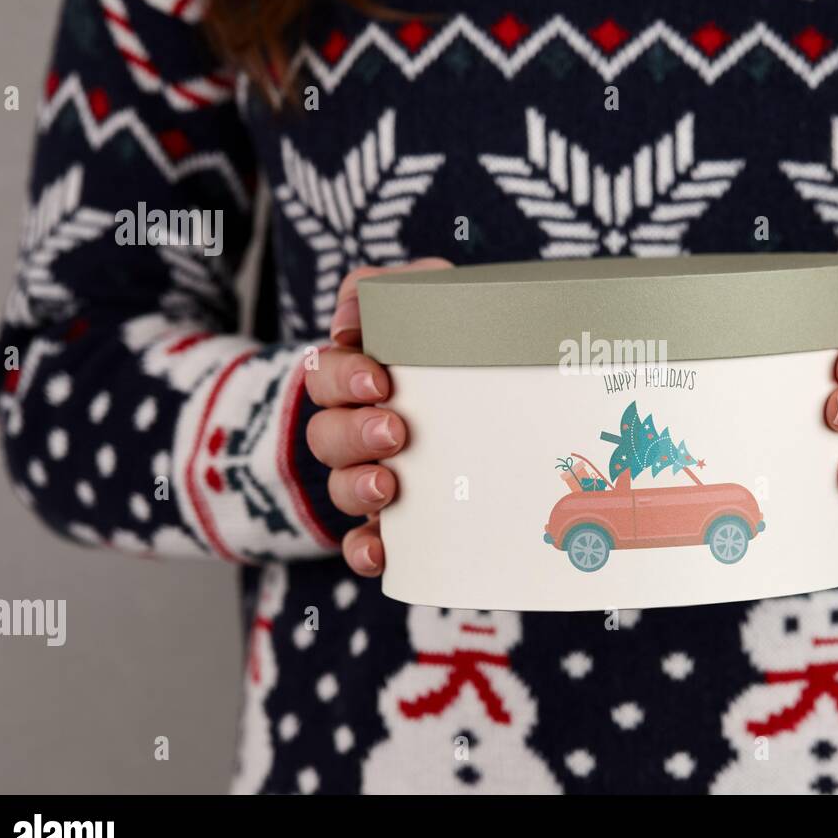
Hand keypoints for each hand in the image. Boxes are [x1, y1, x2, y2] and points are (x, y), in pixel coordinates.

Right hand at [304, 258, 452, 575]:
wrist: (511, 389)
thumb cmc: (466, 338)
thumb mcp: (443, 296)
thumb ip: (410, 284)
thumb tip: (354, 319)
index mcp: (360, 370)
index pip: (328, 369)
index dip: (342, 376)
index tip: (378, 379)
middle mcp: (355, 422)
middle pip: (326, 431)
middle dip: (354, 432)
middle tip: (393, 430)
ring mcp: (371, 471)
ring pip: (339, 484)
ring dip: (356, 486)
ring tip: (386, 486)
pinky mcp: (389, 517)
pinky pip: (362, 540)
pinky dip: (364, 549)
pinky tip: (380, 554)